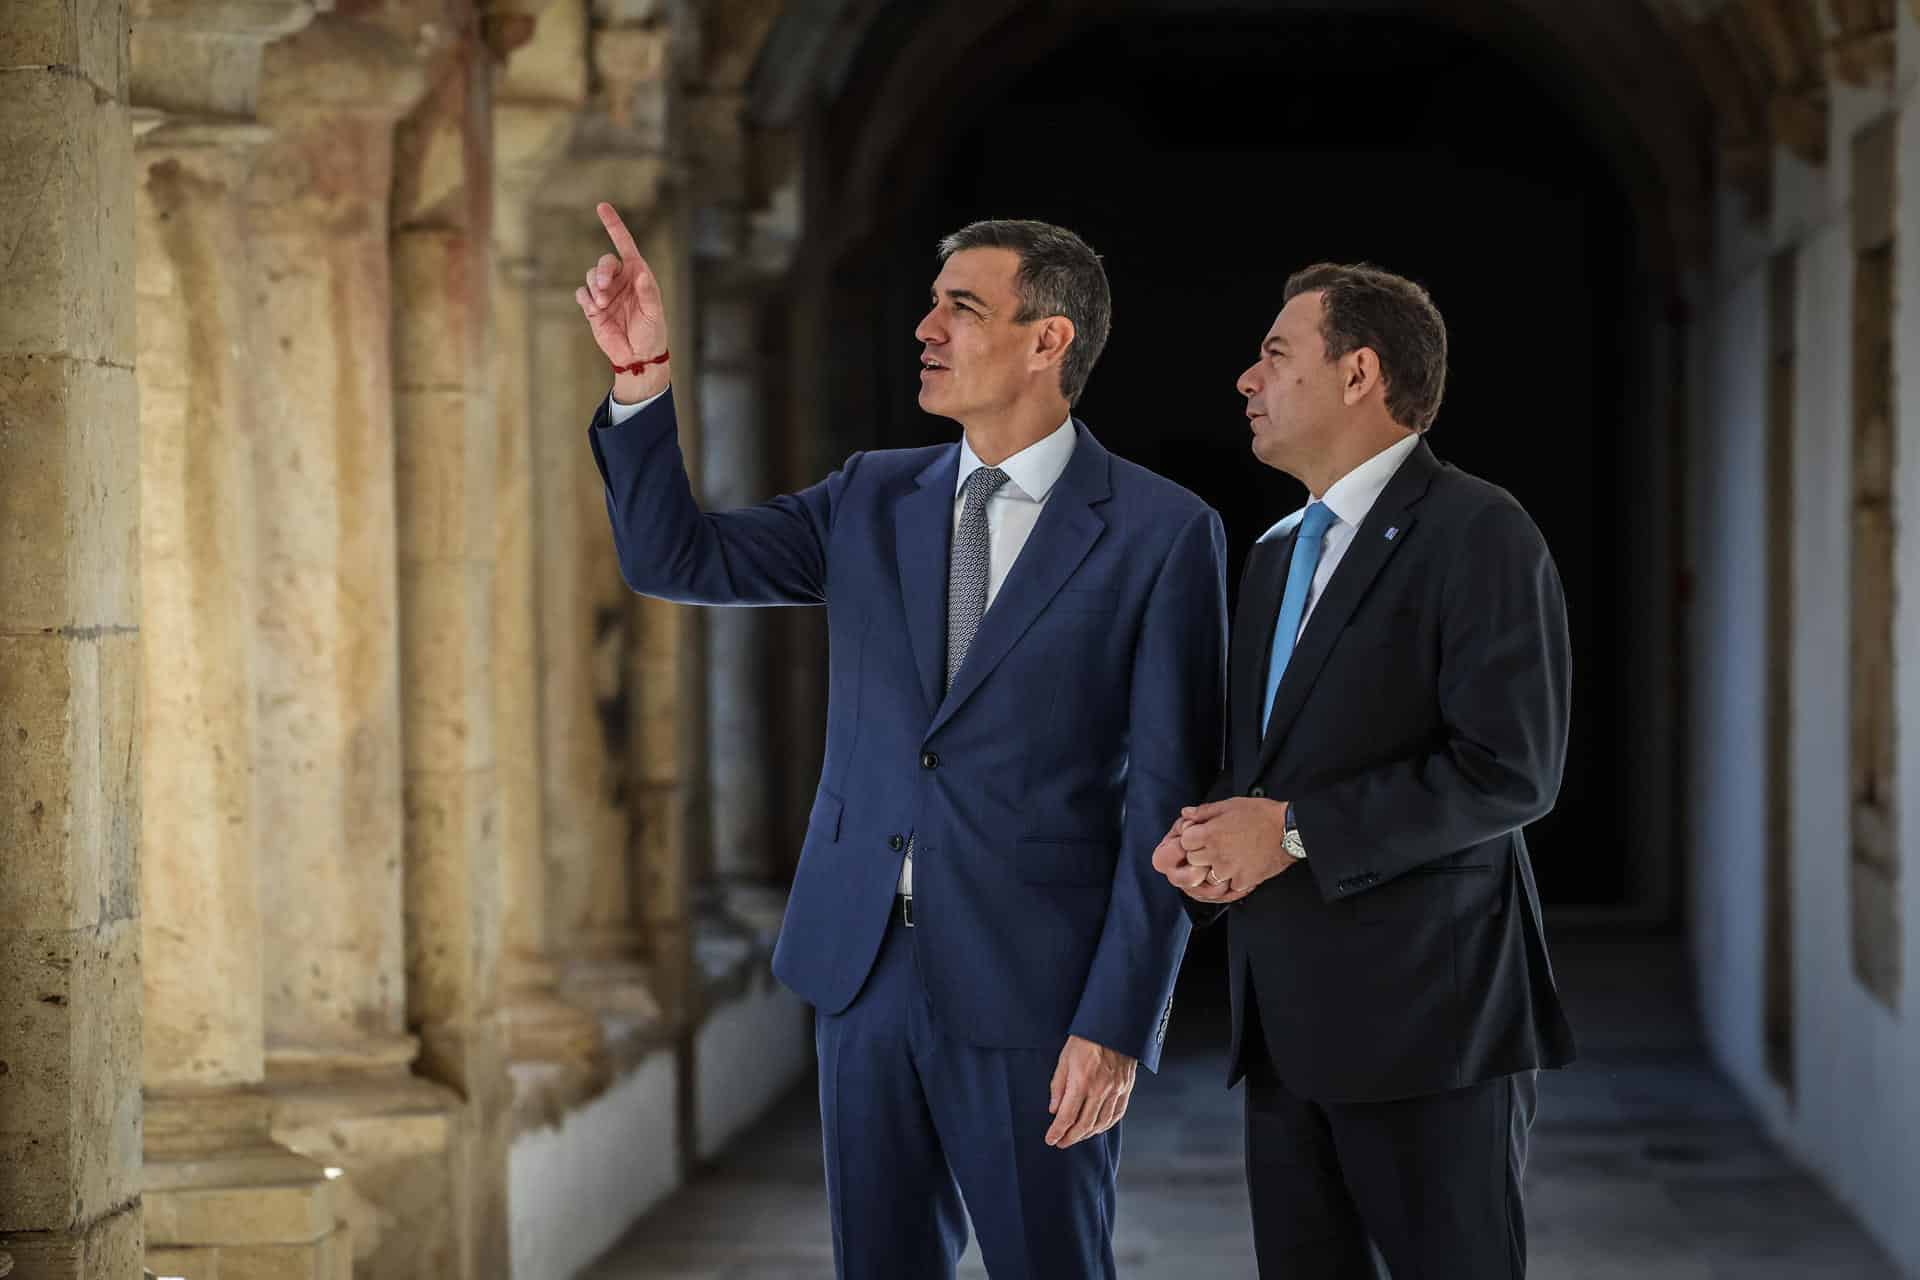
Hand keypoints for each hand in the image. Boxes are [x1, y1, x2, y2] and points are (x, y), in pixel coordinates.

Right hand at [575, 202, 670, 402]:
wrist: (638, 356)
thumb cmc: (652, 332)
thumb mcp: (654, 312)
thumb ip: (648, 293)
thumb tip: (640, 274)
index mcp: (638, 274)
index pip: (624, 243)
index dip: (613, 225)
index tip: (602, 207)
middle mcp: (620, 279)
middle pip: (604, 262)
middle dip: (602, 272)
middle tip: (605, 289)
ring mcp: (605, 292)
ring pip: (591, 276)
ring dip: (594, 287)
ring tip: (602, 304)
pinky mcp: (592, 307)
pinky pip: (582, 293)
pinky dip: (585, 298)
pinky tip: (594, 308)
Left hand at [1046, 1035, 1135, 1147]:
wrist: (1114, 1025)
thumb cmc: (1086, 1039)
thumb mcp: (1064, 1058)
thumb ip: (1058, 1086)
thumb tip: (1054, 1110)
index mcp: (1082, 1081)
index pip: (1067, 1116)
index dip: (1057, 1131)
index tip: (1050, 1139)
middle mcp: (1100, 1089)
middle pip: (1084, 1125)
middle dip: (1070, 1137)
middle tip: (1060, 1143)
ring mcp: (1116, 1090)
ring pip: (1101, 1123)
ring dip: (1087, 1134)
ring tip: (1076, 1136)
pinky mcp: (1126, 1088)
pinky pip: (1117, 1114)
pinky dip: (1106, 1125)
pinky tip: (1097, 1128)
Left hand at [1178, 798, 1299, 894]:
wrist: (1288, 831)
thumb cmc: (1262, 815)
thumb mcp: (1230, 805)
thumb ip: (1204, 811)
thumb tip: (1186, 813)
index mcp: (1210, 833)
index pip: (1184, 842)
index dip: (1192, 838)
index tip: (1200, 836)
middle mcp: (1216, 854)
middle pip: (1193, 860)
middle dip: (1201, 854)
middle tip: (1216, 846)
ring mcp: (1229, 870)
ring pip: (1208, 876)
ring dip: (1215, 869)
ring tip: (1229, 858)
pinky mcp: (1243, 881)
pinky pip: (1229, 886)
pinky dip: (1233, 879)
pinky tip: (1242, 867)